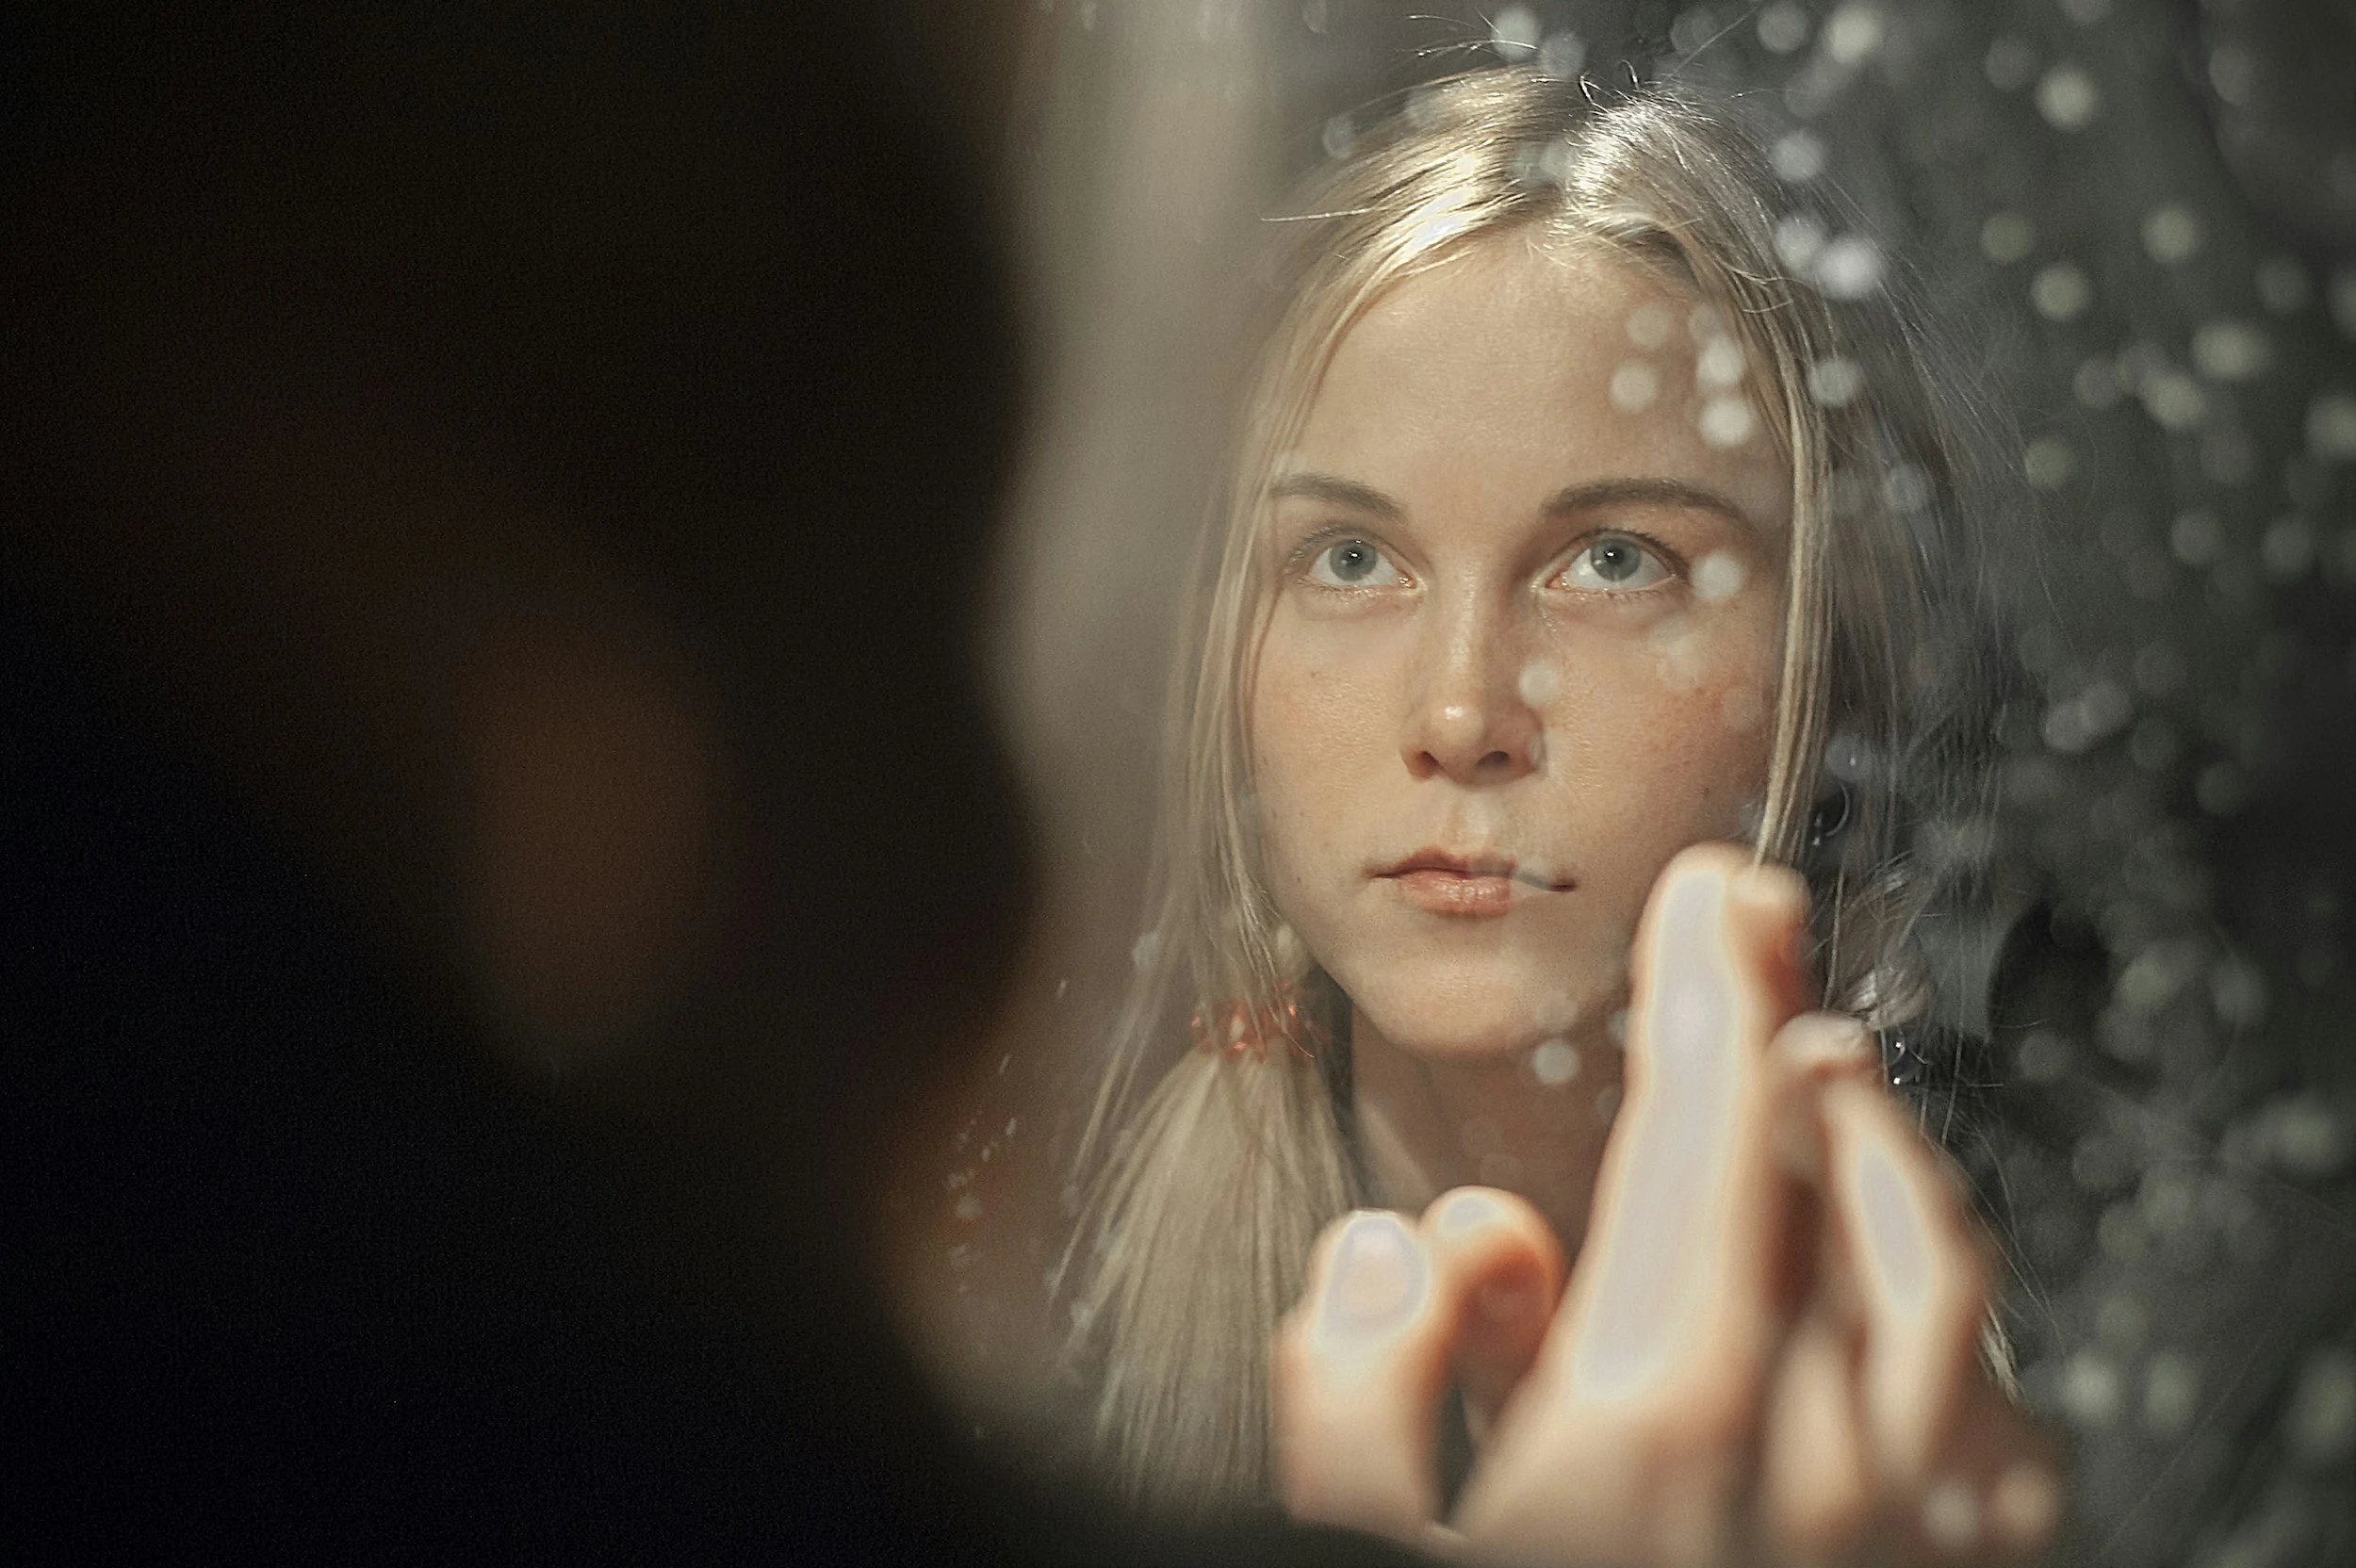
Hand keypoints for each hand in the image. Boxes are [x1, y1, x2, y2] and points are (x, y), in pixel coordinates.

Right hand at [1271, 844, 2060, 1564]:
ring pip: (1964, 1293)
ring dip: (1901, 1171)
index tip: (1716, 893)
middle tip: (1763, 969)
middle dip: (1807, 1049)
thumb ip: (1359, 1380)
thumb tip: (1420, 1249)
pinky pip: (2015, 1442)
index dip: (1714, 984)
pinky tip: (1930, 1334)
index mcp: (1664, 1420)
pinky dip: (1973, 1339)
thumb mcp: (1341, 1545)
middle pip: (1860, 1184)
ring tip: (1841, 1106)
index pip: (1714, 1130)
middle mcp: (1825, 1466)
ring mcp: (1912, 1547)